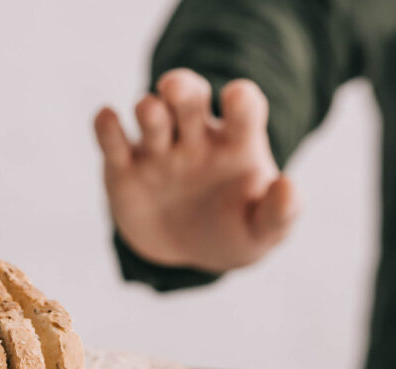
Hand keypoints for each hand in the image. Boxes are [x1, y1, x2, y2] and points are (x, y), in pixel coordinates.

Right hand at [94, 68, 298, 272]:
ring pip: (150, 114)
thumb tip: (289, 187)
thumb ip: (280, 213)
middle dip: (182, 88)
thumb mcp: (263, 232)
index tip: (236, 98)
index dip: (240, 100)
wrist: (189, 252)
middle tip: (174, 89)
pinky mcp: (123, 168)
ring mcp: (158, 149)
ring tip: (150, 114)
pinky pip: (112, 140)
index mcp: (236, 142)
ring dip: (148, 109)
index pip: (242, 107)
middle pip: (189, 97)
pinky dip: (106, 126)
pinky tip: (107, 119)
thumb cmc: (234, 232)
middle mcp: (195, 136)